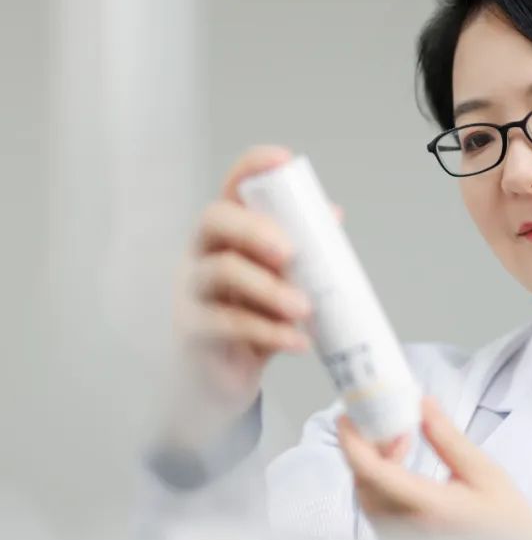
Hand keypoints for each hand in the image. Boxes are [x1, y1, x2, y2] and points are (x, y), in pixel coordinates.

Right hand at [168, 145, 341, 442]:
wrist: (222, 380)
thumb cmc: (254, 320)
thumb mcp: (284, 282)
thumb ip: (306, 250)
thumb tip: (333, 214)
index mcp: (228, 233)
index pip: (232, 187)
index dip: (253, 168)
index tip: (283, 159)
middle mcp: (201, 252)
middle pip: (215, 219)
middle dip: (254, 228)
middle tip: (290, 251)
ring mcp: (190, 290)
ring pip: (220, 272)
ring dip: (269, 288)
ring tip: (304, 308)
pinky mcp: (191, 330)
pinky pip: (226, 324)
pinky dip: (269, 332)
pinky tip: (298, 342)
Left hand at [337, 397, 531, 539]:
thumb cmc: (506, 522)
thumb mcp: (485, 474)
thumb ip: (448, 438)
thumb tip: (423, 404)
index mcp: (429, 507)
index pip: (374, 473)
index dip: (353, 443)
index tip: (348, 418)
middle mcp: (406, 528)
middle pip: (363, 483)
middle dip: (367, 446)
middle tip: (388, 421)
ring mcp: (398, 539)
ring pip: (366, 496)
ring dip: (373, 464)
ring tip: (401, 443)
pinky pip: (375, 508)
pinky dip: (378, 481)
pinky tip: (400, 467)